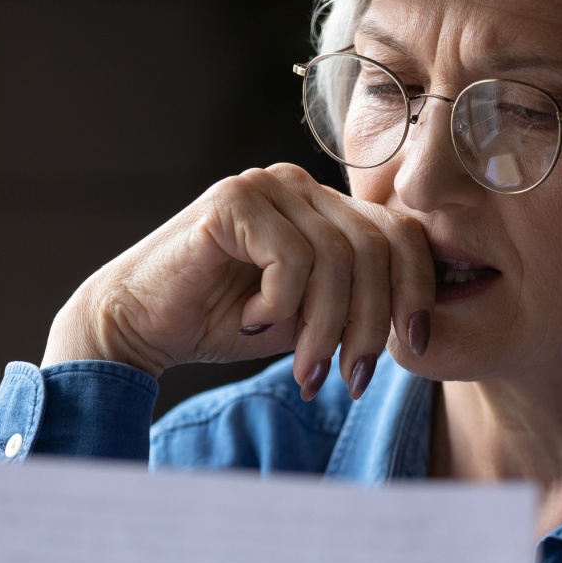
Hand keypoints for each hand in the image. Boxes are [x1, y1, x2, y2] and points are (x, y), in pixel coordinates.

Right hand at [42, 163, 434, 398]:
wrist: (138, 326)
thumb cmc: (224, 323)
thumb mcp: (311, 318)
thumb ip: (359, 305)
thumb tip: (423, 327)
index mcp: (325, 205)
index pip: (401, 233)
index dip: (416, 292)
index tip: (415, 347)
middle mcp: (299, 185)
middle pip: (376, 248)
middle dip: (370, 324)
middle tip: (348, 377)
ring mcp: (265, 186)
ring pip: (337, 259)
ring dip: (324, 328)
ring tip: (303, 367)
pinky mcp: (231, 202)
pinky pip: (291, 259)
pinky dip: (279, 305)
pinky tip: (250, 320)